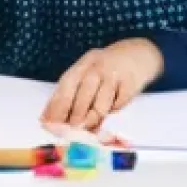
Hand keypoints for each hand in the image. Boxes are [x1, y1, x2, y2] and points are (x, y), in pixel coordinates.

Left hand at [41, 38, 163, 130]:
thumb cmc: (106, 69)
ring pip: (102, 102)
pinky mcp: (130, 85)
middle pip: (83, 93)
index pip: (66, 86)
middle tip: (69, 132)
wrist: (138, 54)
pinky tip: (109, 116)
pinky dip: (112, 112)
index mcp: (82, 66)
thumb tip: (51, 120)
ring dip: (93, 119)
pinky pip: (119, 104)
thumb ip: (73, 95)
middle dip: (74, 116)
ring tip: (87, 130)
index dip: (56, 106)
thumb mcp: (88, 74)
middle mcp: (97, 68)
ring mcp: (115, 76)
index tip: (49, 124)